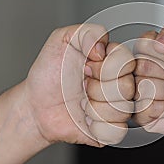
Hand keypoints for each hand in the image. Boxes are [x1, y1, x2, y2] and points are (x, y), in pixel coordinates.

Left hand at [24, 24, 134, 146]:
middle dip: (97, 87)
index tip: (87, 66)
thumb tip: (103, 49)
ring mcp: (117, 109)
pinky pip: (116, 130)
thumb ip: (87, 33)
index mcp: (113, 62)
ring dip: (95, 107)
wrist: (36, 104)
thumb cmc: (49, 74)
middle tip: (82, 85)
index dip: (105, 66)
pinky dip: (96, 126)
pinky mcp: (111, 130)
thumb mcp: (62, 40)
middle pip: (128, 87)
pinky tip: (86, 119)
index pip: (128, 61)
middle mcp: (120, 85)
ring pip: (123, 110)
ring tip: (82, 102)